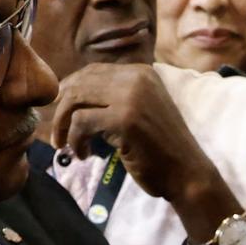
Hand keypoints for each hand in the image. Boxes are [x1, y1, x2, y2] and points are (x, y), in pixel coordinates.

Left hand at [46, 62, 241, 242]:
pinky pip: (82, 122)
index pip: (92, 71)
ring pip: (76, 100)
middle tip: (58, 133)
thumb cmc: (161, 149)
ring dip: (64, 125)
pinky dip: (75, 140)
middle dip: (61, 109)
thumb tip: (71, 95)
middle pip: (80, 83)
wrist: (187, 173)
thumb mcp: (139, 112)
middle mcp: (137, 77)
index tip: (62, 113)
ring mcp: (132, 96)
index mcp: (141, 73)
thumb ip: (113, 99)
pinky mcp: (125, 119)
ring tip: (65, 145)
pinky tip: (83, 154)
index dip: (70, 90)